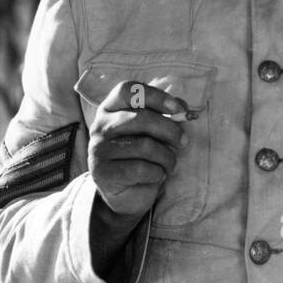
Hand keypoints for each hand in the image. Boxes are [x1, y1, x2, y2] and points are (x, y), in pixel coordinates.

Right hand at [88, 81, 187, 217]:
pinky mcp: (102, 173)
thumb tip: (183, 107)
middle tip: (184, 142)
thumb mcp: (154, 132)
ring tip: (169, 164)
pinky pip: (141, 169)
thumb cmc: (143, 155)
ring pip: (145, 146)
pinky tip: (156, 176)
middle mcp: (101, 125)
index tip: (180, 110)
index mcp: (111, 108)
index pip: (130, 90)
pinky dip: (157, 173)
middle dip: (170, 131)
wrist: (126, 192)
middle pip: (142, 118)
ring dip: (167, 157)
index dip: (157, 96)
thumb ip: (166, 115)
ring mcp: (98, 149)